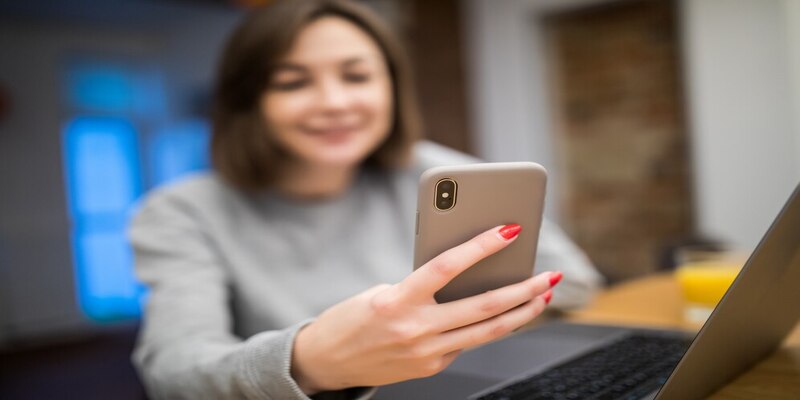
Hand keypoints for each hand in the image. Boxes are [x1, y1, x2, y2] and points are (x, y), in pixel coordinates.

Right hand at [290, 224, 561, 393]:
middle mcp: (416, 330)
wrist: (325, 363)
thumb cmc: (351, 318)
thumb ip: (422, 286)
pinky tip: (503, 313)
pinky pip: (467, 342)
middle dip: (524, 289)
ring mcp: (427, 353)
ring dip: (521, 313)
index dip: (482, 246)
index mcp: (398, 301)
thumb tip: (466, 277)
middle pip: (483, 307)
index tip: (510, 229)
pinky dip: (487, 325)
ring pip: (487, 332)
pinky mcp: (432, 367)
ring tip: (543, 295)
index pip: (448, 267)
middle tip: (549, 274)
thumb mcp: (382, 292)